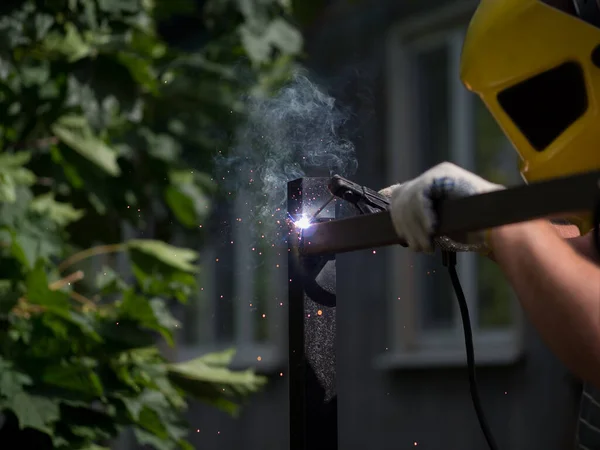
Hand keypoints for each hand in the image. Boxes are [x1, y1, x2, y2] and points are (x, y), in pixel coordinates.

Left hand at [379, 162, 504, 252]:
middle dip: (407, 227)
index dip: (396, 216)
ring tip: (426, 245)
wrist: (497, 226)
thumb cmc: (471, 230)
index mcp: (431, 185)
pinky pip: (421, 196)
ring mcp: (438, 172)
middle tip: (419, 247)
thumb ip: (419, 222)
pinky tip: (432, 230)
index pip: (401, 195)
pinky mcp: (443, 174)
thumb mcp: (438, 226)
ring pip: (410, 200)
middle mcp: (433, 176)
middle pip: (402, 199)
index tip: (401, 236)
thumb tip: (400, 229)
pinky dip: (423, 216)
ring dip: (415, 228)